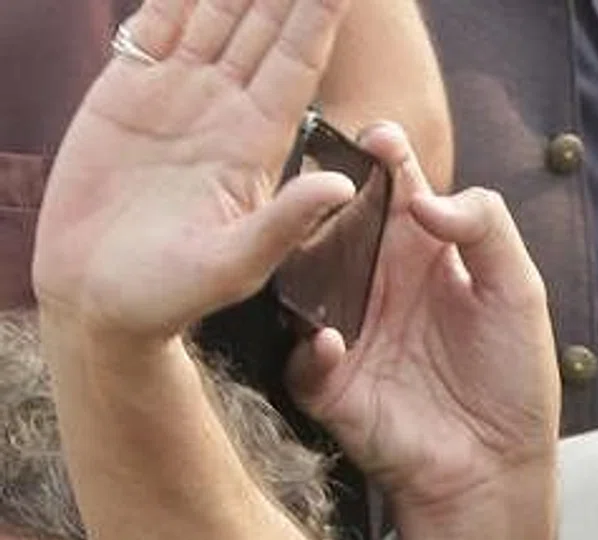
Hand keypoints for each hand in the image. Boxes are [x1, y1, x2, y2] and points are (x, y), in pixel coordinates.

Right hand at [33, 0, 354, 339]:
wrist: (100, 298)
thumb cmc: (172, 294)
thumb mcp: (237, 264)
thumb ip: (285, 222)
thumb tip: (342, 186)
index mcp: (259, 142)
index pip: (298, 61)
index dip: (319, 15)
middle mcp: (225, 108)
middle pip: (263, 24)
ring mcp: (177, 94)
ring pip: (216, 14)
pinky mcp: (125, 92)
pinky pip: (155, 26)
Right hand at [287, 123, 558, 513]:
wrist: (497, 467)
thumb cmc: (514, 379)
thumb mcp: (519, 292)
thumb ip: (486, 228)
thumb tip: (423, 198)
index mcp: (425, 254)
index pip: (394, 188)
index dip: (382, 156)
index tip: (378, 138)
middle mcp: (378, 283)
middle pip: (337, 222)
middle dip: (325, 194)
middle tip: (324, 177)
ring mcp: (350, 330)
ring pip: (303, 280)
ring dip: (302, 261)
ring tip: (311, 243)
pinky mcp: (331, 383)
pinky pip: (303, 356)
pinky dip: (312, 347)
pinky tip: (333, 340)